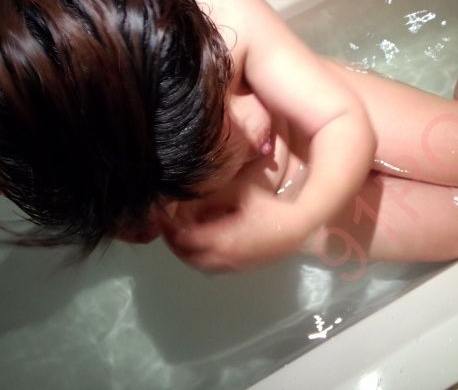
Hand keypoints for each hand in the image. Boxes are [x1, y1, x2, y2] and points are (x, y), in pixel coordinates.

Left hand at [156, 187, 306, 271]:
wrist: (298, 227)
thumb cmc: (270, 206)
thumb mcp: (241, 191)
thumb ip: (215, 192)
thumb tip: (191, 189)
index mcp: (221, 240)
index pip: (184, 239)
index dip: (168, 227)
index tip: (159, 212)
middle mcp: (224, 258)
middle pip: (187, 256)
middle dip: (173, 242)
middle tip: (165, 225)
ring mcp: (234, 265)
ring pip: (199, 265)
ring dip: (186, 251)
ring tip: (180, 233)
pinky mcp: (242, 267)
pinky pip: (212, 266)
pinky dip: (201, 255)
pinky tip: (203, 240)